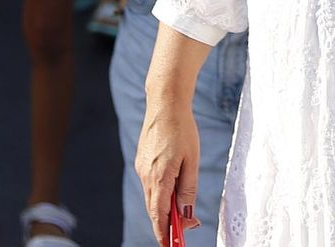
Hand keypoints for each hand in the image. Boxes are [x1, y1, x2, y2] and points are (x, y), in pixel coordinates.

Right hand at [138, 101, 200, 244]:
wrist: (165, 103)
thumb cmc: (183, 129)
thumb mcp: (192, 160)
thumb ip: (188, 189)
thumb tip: (186, 214)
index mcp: (160, 177)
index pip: (159, 214)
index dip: (164, 233)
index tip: (170, 245)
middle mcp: (146, 175)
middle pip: (154, 209)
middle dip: (166, 224)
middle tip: (181, 234)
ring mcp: (142, 168)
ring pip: (152, 196)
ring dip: (164, 208)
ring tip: (181, 214)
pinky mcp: (142, 161)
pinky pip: (150, 184)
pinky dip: (160, 193)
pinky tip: (172, 191)